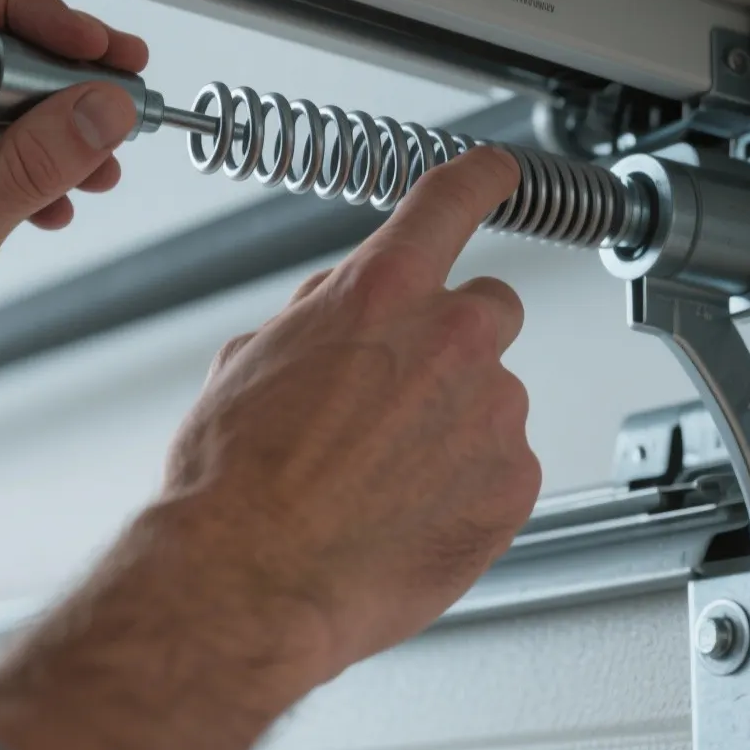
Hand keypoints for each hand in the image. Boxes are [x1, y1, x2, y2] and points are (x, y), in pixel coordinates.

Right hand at [162, 146, 541, 673]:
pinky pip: (504, 467)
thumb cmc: (236, 479)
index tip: (498, 173)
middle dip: (454, 338)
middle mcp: (450, 339)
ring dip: (454, 423)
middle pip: (491, 305)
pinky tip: (409, 511)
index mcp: (380, 291)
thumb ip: (321, 315)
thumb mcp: (251, 358)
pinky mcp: (513, 483)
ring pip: (492, 397)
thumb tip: (341, 306)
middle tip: (404, 391)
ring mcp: (492, 412)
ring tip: (385, 476)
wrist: (250, 576)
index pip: (452, 199)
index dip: (481, 178)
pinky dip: (469, 486)